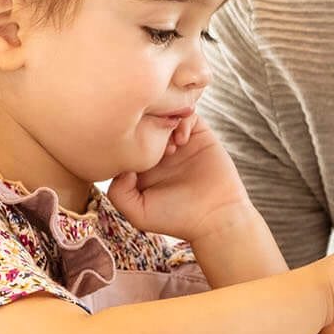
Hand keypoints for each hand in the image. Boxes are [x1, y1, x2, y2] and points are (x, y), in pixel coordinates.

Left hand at [107, 113, 254, 242]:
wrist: (216, 217)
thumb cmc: (176, 219)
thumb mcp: (138, 213)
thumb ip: (118, 192)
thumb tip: (121, 165)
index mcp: (140, 165)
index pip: (124, 140)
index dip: (125, 141)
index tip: (134, 154)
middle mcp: (158, 151)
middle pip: (143, 123)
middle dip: (145, 129)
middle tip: (153, 146)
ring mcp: (178, 142)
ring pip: (164, 115)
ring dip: (164, 124)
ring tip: (170, 147)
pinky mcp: (199, 135)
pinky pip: (187, 114)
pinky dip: (183, 121)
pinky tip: (183, 142)